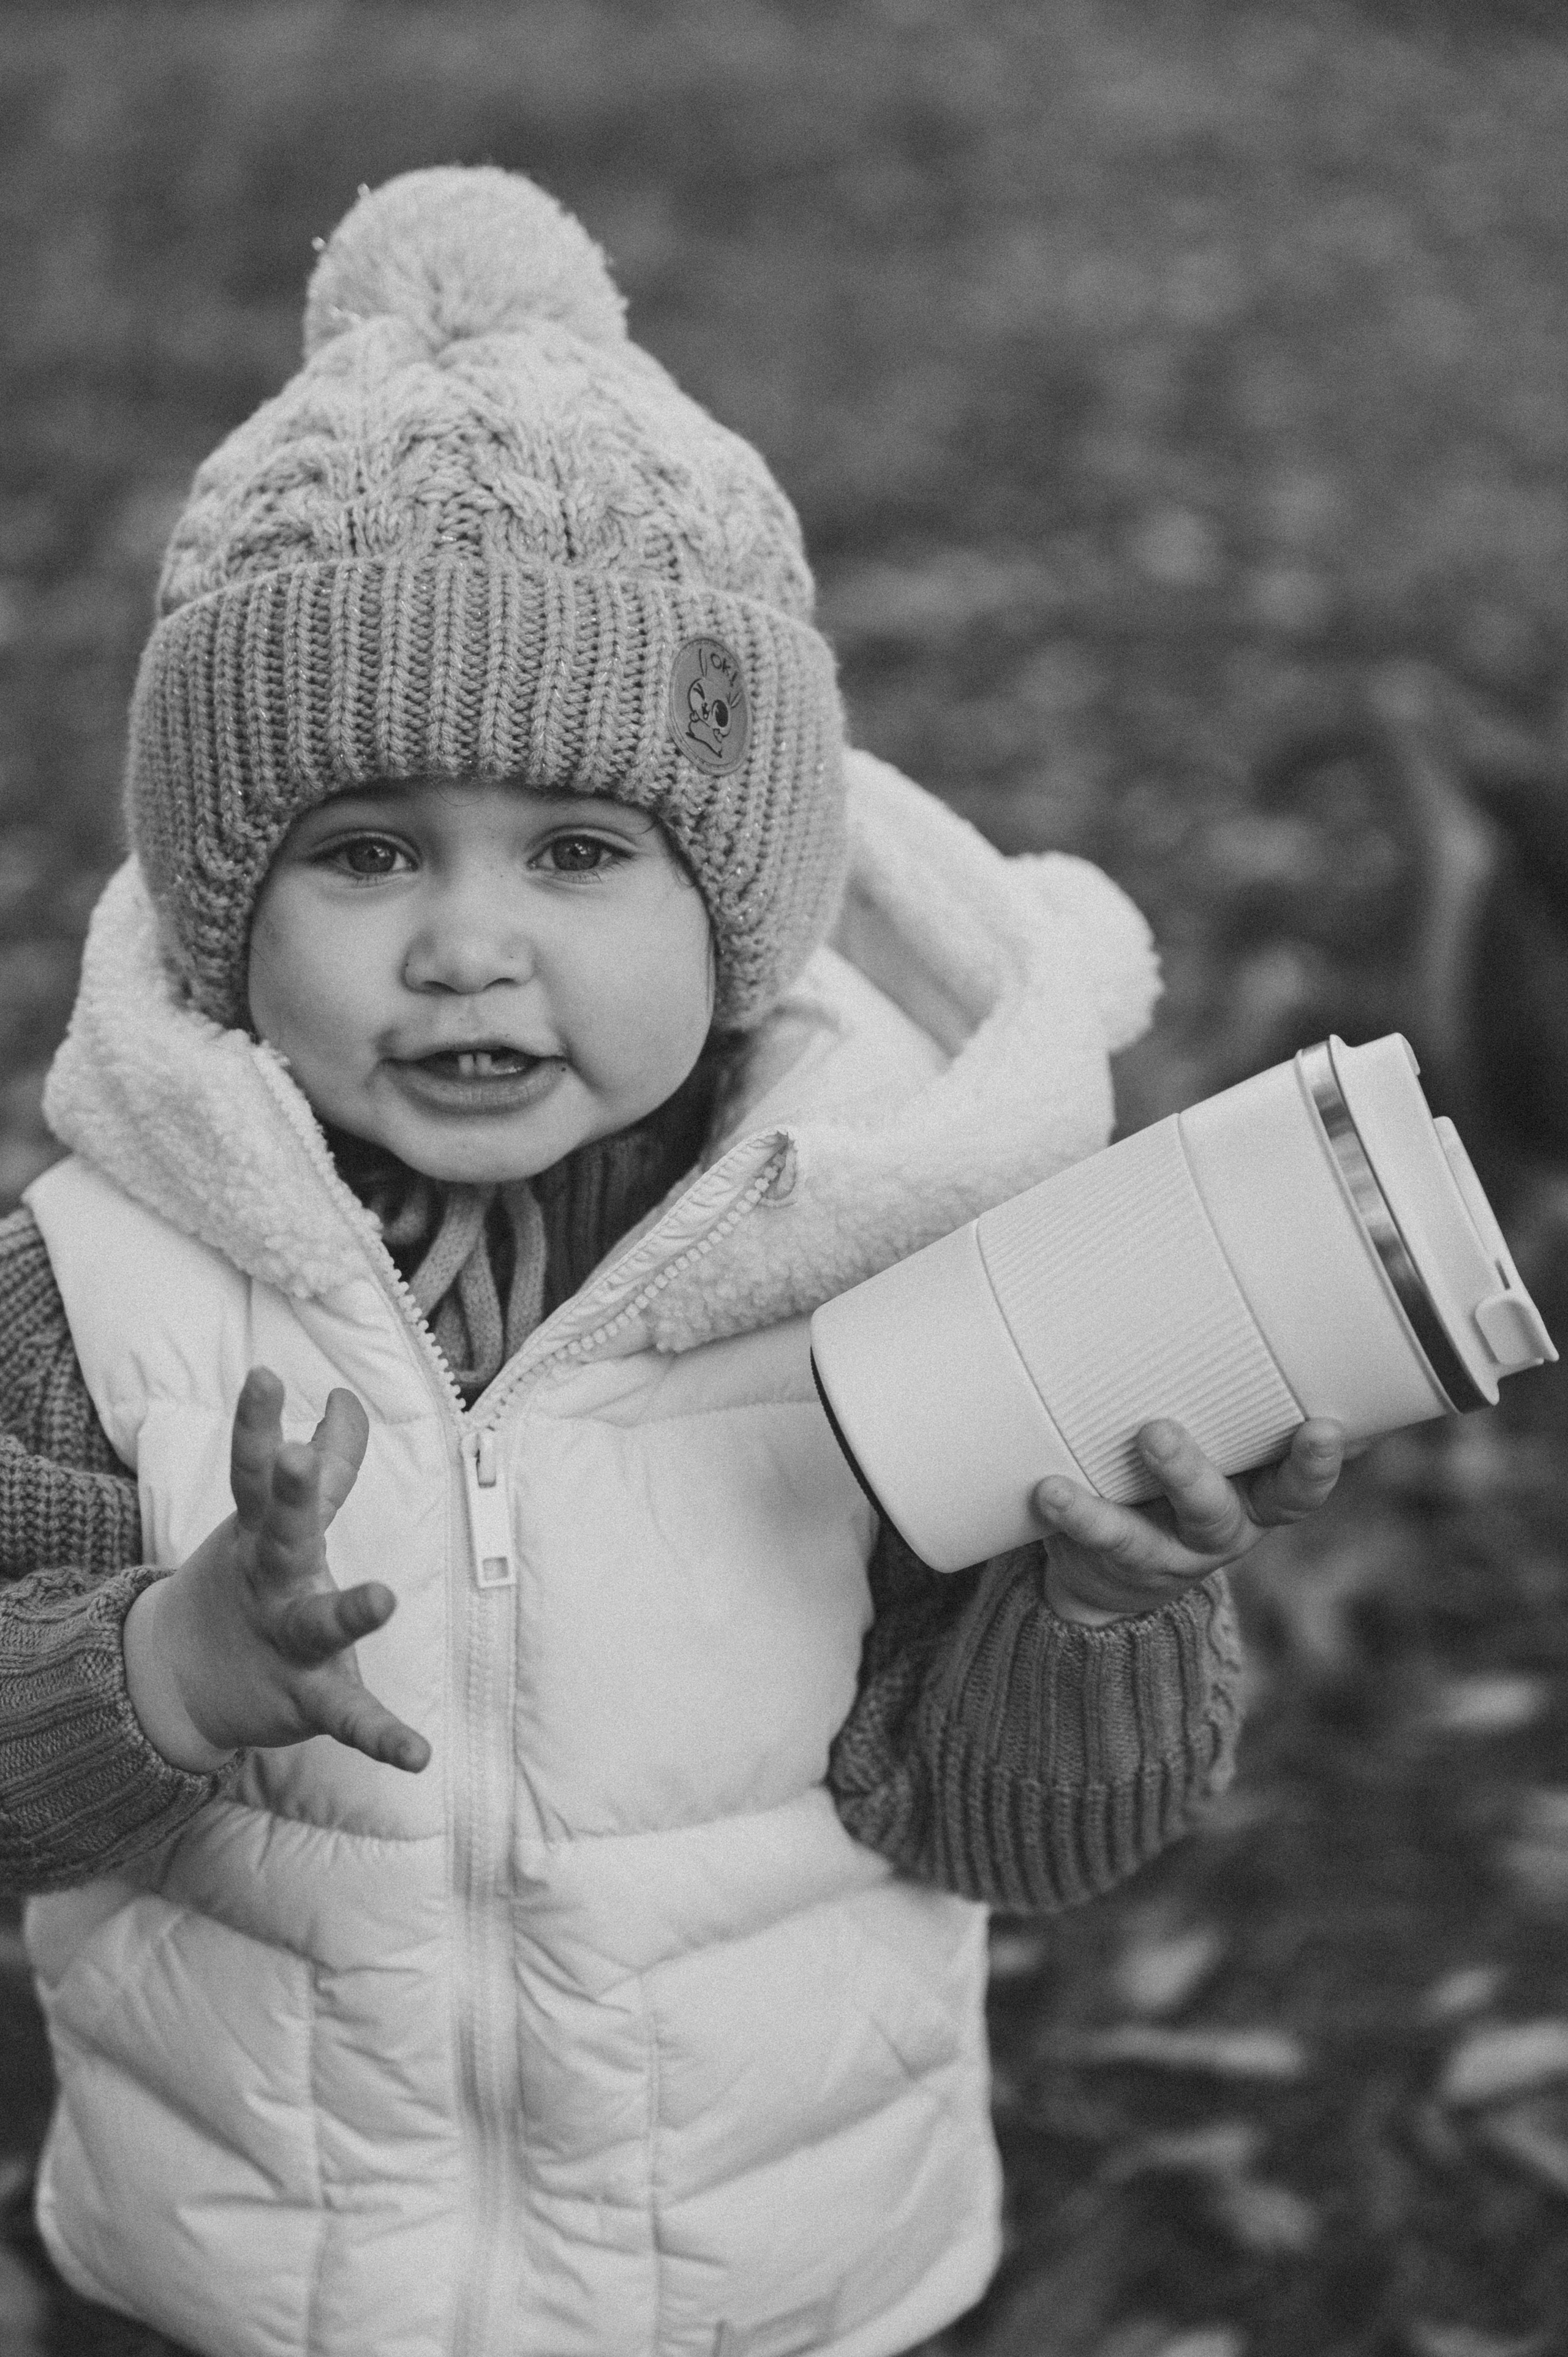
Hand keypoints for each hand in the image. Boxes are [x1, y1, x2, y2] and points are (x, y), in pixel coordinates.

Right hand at [124, 1366, 430, 1772]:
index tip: (264, 1378)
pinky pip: (349, 1715)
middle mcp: (272, 1580)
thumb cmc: (255, 1582)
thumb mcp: (282, 1524)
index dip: (258, 1425)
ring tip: (384, 1597)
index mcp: (264, 1532)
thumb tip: (345, 1398)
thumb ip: (328, 1464)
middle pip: (283, 1531)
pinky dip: (383, 1737)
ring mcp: (288, 1639)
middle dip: (292, 1494)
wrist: (186, 1679)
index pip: (258, 1470)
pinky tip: (419, 1756)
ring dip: (349, 1610)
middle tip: (296, 1457)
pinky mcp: (309, 1696)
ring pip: (317, 1621)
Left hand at [1031, 1416, 1344, 1625]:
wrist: (1115, 1573)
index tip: (1326, 1428)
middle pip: (1217, 1511)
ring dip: (1111, 1501)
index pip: (1296, 1488)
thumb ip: (1241, 1400)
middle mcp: (1217, 1531)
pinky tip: (1050, 1488)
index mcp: (1255, 1496)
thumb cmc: (1177, 1478)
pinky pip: (1095, 1540)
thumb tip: (1273, 1316)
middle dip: (1192, 1474)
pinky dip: (1074, 1513)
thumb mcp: (1223, 1446)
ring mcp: (1161, 1553)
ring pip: (1148, 1536)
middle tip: (1158, 1431)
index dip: (1316, 1465)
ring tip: (1103, 1453)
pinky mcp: (1111, 1561)